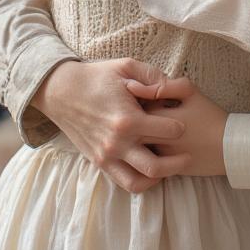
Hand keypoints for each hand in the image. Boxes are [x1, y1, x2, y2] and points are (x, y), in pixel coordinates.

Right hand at [32, 59, 196, 192]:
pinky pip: (124, 182)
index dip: (181, 126)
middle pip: (157, 166)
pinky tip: (150, 169)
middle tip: (188, 154)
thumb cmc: (96, 77)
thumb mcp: (126, 67)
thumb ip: (153, 76)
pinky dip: (141, 181)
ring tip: (169, 167)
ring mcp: (106, 156)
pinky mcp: (99, 162)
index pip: (168, 131)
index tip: (184, 122)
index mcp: (127, 119)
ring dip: (159, 177)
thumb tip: (174, 86)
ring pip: (140, 182)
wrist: (61, 91)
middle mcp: (117, 142)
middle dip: (178, 162)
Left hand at [126, 78, 229, 176]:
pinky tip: (153, 143)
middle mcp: (156, 140)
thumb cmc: (210, 116)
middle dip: (130, 121)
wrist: (230, 147)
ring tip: (143, 128)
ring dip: (135, 138)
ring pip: (135, 148)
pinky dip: (145, 152)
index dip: (133, 101)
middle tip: (137, 112)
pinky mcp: (165, 171)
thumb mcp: (191, 93)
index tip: (140, 97)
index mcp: (160, 118)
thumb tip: (139, 86)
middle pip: (129, 130)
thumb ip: (165, 86)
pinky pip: (144, 162)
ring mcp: (159, 158)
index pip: (133, 107)